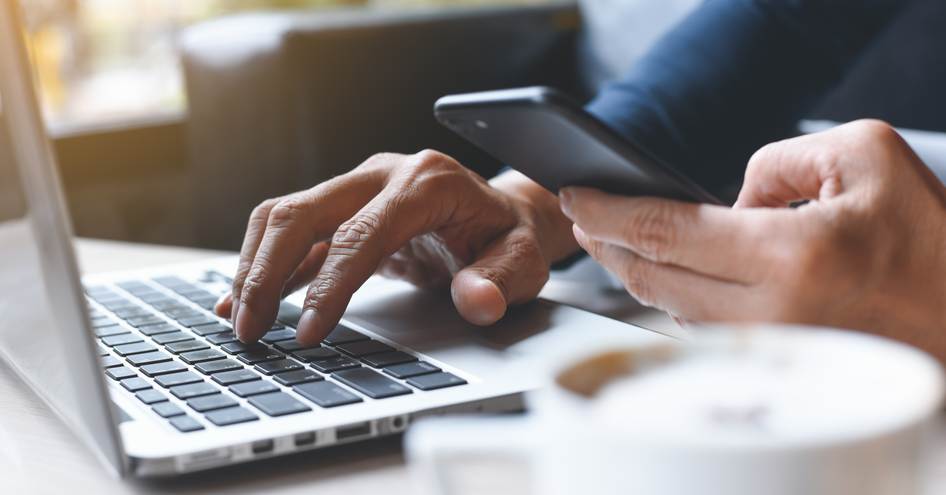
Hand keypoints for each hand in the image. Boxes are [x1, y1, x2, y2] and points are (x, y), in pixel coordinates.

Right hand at [215, 150, 576, 344]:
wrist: (503, 214)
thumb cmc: (509, 236)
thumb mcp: (522, 259)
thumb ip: (500, 279)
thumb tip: (476, 300)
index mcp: (426, 182)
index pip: (362, 233)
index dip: (330, 285)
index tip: (309, 332)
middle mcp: (383, 174)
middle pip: (304, 211)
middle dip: (266, 271)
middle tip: (249, 329)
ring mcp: (359, 187)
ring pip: (287, 215)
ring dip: (254, 265)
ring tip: (237, 319)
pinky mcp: (345, 208)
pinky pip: (294, 232)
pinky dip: (264, 264)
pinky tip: (241, 298)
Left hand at [560, 120, 945, 361]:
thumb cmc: (933, 239)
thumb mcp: (864, 156)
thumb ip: (777, 161)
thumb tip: (728, 198)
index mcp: (791, 255)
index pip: (666, 230)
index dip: (609, 211)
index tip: (575, 197)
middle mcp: (773, 311)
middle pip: (653, 277)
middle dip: (607, 244)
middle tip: (585, 217)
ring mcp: (773, 347)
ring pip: (673, 309)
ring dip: (636, 273)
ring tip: (616, 241)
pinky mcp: (779, 365)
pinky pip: (706, 330)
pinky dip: (674, 299)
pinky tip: (667, 276)